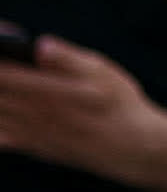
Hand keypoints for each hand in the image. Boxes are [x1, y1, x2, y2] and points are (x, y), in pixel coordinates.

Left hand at [0, 36, 166, 186]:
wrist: (130, 147)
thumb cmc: (119, 104)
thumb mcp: (103, 72)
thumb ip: (68, 58)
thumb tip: (40, 44)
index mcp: (50, 91)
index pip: (5, 75)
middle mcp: (35, 114)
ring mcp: (30, 132)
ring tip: (2, 85)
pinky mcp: (31, 146)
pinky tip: (2, 113)